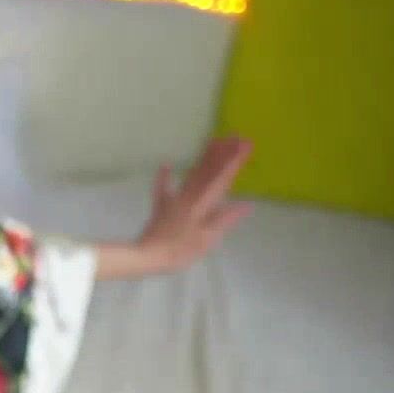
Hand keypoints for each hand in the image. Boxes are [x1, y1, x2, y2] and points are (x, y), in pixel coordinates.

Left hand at [135, 135, 254, 273]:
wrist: (147, 255)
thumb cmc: (180, 251)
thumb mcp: (208, 238)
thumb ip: (225, 219)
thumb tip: (246, 204)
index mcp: (202, 204)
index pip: (223, 178)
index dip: (235, 161)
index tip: (246, 145)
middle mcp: (189, 196)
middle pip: (209, 171)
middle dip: (224, 153)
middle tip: (236, 136)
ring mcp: (173, 199)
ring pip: (192, 174)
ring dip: (204, 158)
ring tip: (214, 141)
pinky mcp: (160, 207)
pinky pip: (162, 188)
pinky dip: (164, 176)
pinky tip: (166, 164)